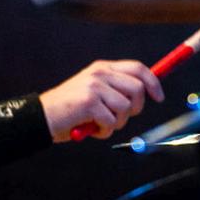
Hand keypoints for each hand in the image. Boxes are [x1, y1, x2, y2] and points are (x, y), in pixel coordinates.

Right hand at [40, 60, 163, 141]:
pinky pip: (112, 121)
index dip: (153, 82)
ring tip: (99, 124)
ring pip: (126, 108)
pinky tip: (91, 129)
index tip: (159, 97)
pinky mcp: (88, 102)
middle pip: (138, 88)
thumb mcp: (94, 92)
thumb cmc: (70, 110)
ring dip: (116, 123)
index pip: (137, 68)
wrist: (40, 118)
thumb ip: (115, 90)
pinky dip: (104, 131)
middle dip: (135, 108)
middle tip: (119, 118)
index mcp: (102, 67)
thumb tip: (144, 94)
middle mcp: (99, 73)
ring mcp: (94, 86)